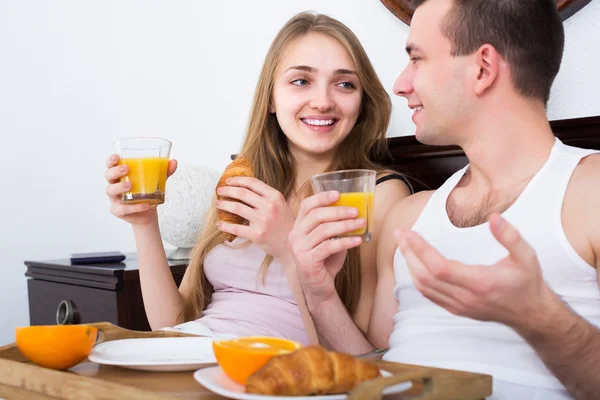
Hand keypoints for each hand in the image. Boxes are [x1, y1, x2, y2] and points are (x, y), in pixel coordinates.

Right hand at [105, 154, 177, 225]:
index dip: (111, 160)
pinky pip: (122, 209)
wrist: (147, 213)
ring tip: (131, 186)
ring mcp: (114, 198)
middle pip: (108, 176)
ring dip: (119, 187)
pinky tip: (145, 205)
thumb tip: (173, 162)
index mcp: (121, 175)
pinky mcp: (118, 211)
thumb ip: (164, 171)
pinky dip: (134, 207)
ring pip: (110, 191)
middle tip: (126, 170)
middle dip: (115, 171)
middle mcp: (114, 185)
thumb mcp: (157, 180)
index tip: (116, 157)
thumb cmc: (147, 192)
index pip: (111, 165)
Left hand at [215, 177, 295, 261]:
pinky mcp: (258, 234)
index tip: (228, 180)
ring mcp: (263, 221)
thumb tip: (243, 187)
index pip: (252, 183)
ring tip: (218, 203)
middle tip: (219, 190)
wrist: (291, 244)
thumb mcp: (279, 205)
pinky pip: (237, 228)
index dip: (238, 180)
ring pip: (237, 208)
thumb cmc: (284, 223)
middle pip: (242, 194)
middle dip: (228, 190)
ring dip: (224, 205)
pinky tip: (220, 223)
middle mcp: (269, 206)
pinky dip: (226, 225)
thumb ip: (265, 196)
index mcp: (275, 196)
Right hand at [289, 191, 365, 303]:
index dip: (321, 197)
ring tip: (360, 223)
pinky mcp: (307, 261)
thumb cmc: (325, 261)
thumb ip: (336, 226)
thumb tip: (354, 212)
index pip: (306, 206)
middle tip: (356, 211)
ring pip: (323, 230)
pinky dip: (346, 242)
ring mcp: (299, 248)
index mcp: (298, 227)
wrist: (318, 287)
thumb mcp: (330, 240)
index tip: (338, 194)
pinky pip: (329, 247)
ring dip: (345, 225)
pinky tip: (358, 240)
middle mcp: (295, 235)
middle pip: (316, 216)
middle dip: (338, 211)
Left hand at [395, 213, 555, 327]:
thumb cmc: (528, 282)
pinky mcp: (456, 310)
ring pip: (423, 288)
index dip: (420, 250)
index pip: (439, 267)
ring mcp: (458, 306)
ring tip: (404, 245)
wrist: (532, 314)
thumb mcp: (527, 256)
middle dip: (409, 253)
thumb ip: (510, 237)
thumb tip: (494, 217)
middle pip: (425, 277)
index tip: (409, 233)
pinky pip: (429, 295)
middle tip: (399, 234)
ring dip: (410, 265)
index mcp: (479, 283)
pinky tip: (414, 263)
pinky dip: (417, 278)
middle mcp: (465, 298)